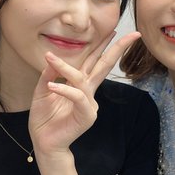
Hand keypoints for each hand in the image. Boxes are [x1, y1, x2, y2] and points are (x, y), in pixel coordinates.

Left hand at [28, 32, 140, 158]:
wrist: (44, 143)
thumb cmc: (44, 118)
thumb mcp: (42, 90)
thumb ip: (48, 74)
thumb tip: (52, 58)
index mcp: (80, 85)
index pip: (93, 61)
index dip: (102, 46)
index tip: (113, 31)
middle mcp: (88, 92)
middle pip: (104, 66)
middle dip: (118, 49)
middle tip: (133, 35)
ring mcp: (89, 104)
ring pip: (82, 79)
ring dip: (66, 67)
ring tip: (49, 57)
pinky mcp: (86, 115)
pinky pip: (77, 97)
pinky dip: (64, 90)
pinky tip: (52, 86)